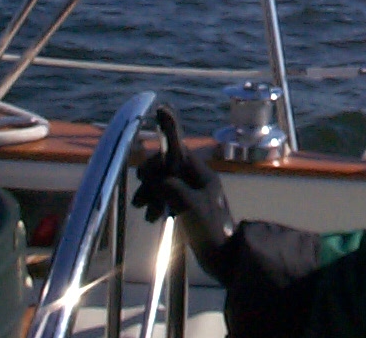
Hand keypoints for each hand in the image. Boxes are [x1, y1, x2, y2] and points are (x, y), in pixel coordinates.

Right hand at [132, 105, 235, 283]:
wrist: (223, 257)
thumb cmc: (211, 230)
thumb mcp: (188, 207)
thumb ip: (170, 187)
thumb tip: (155, 177)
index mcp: (200, 173)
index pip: (180, 147)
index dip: (170, 128)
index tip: (161, 109)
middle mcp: (196, 178)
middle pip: (165, 165)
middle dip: (150, 178)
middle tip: (141, 199)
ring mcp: (192, 191)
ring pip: (163, 182)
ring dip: (151, 194)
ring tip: (148, 213)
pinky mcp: (187, 206)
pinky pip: (165, 196)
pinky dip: (156, 204)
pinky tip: (154, 218)